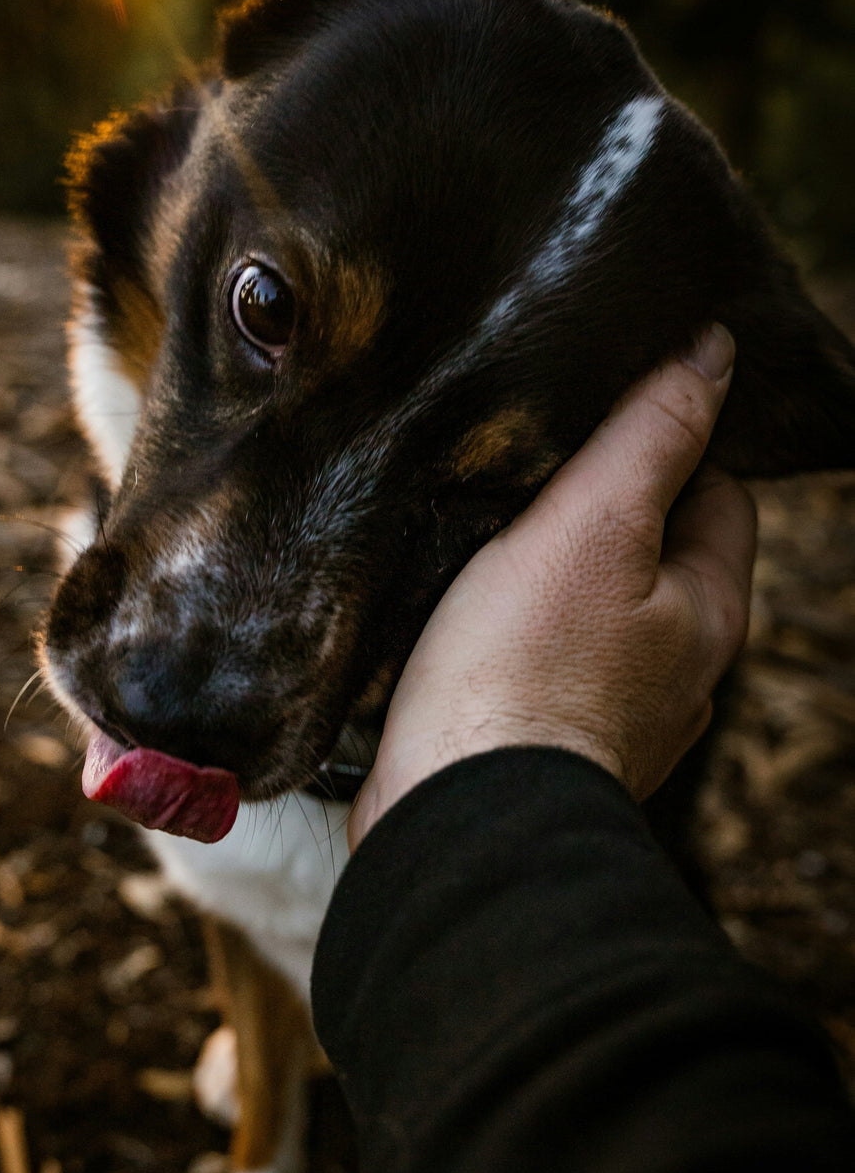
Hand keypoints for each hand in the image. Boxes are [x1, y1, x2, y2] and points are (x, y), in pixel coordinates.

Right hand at [349, 325, 756, 851]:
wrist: (454, 820)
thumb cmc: (523, 674)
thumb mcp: (592, 525)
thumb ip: (652, 435)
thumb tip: (713, 352)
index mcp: (708, 616)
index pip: (718, 498)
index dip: (666, 449)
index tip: (596, 426)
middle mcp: (677, 676)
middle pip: (654, 560)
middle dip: (600, 515)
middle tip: (525, 478)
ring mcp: (612, 722)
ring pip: (593, 618)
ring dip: (549, 580)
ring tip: (481, 545)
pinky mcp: (543, 751)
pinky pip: (541, 670)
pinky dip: (512, 640)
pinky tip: (459, 624)